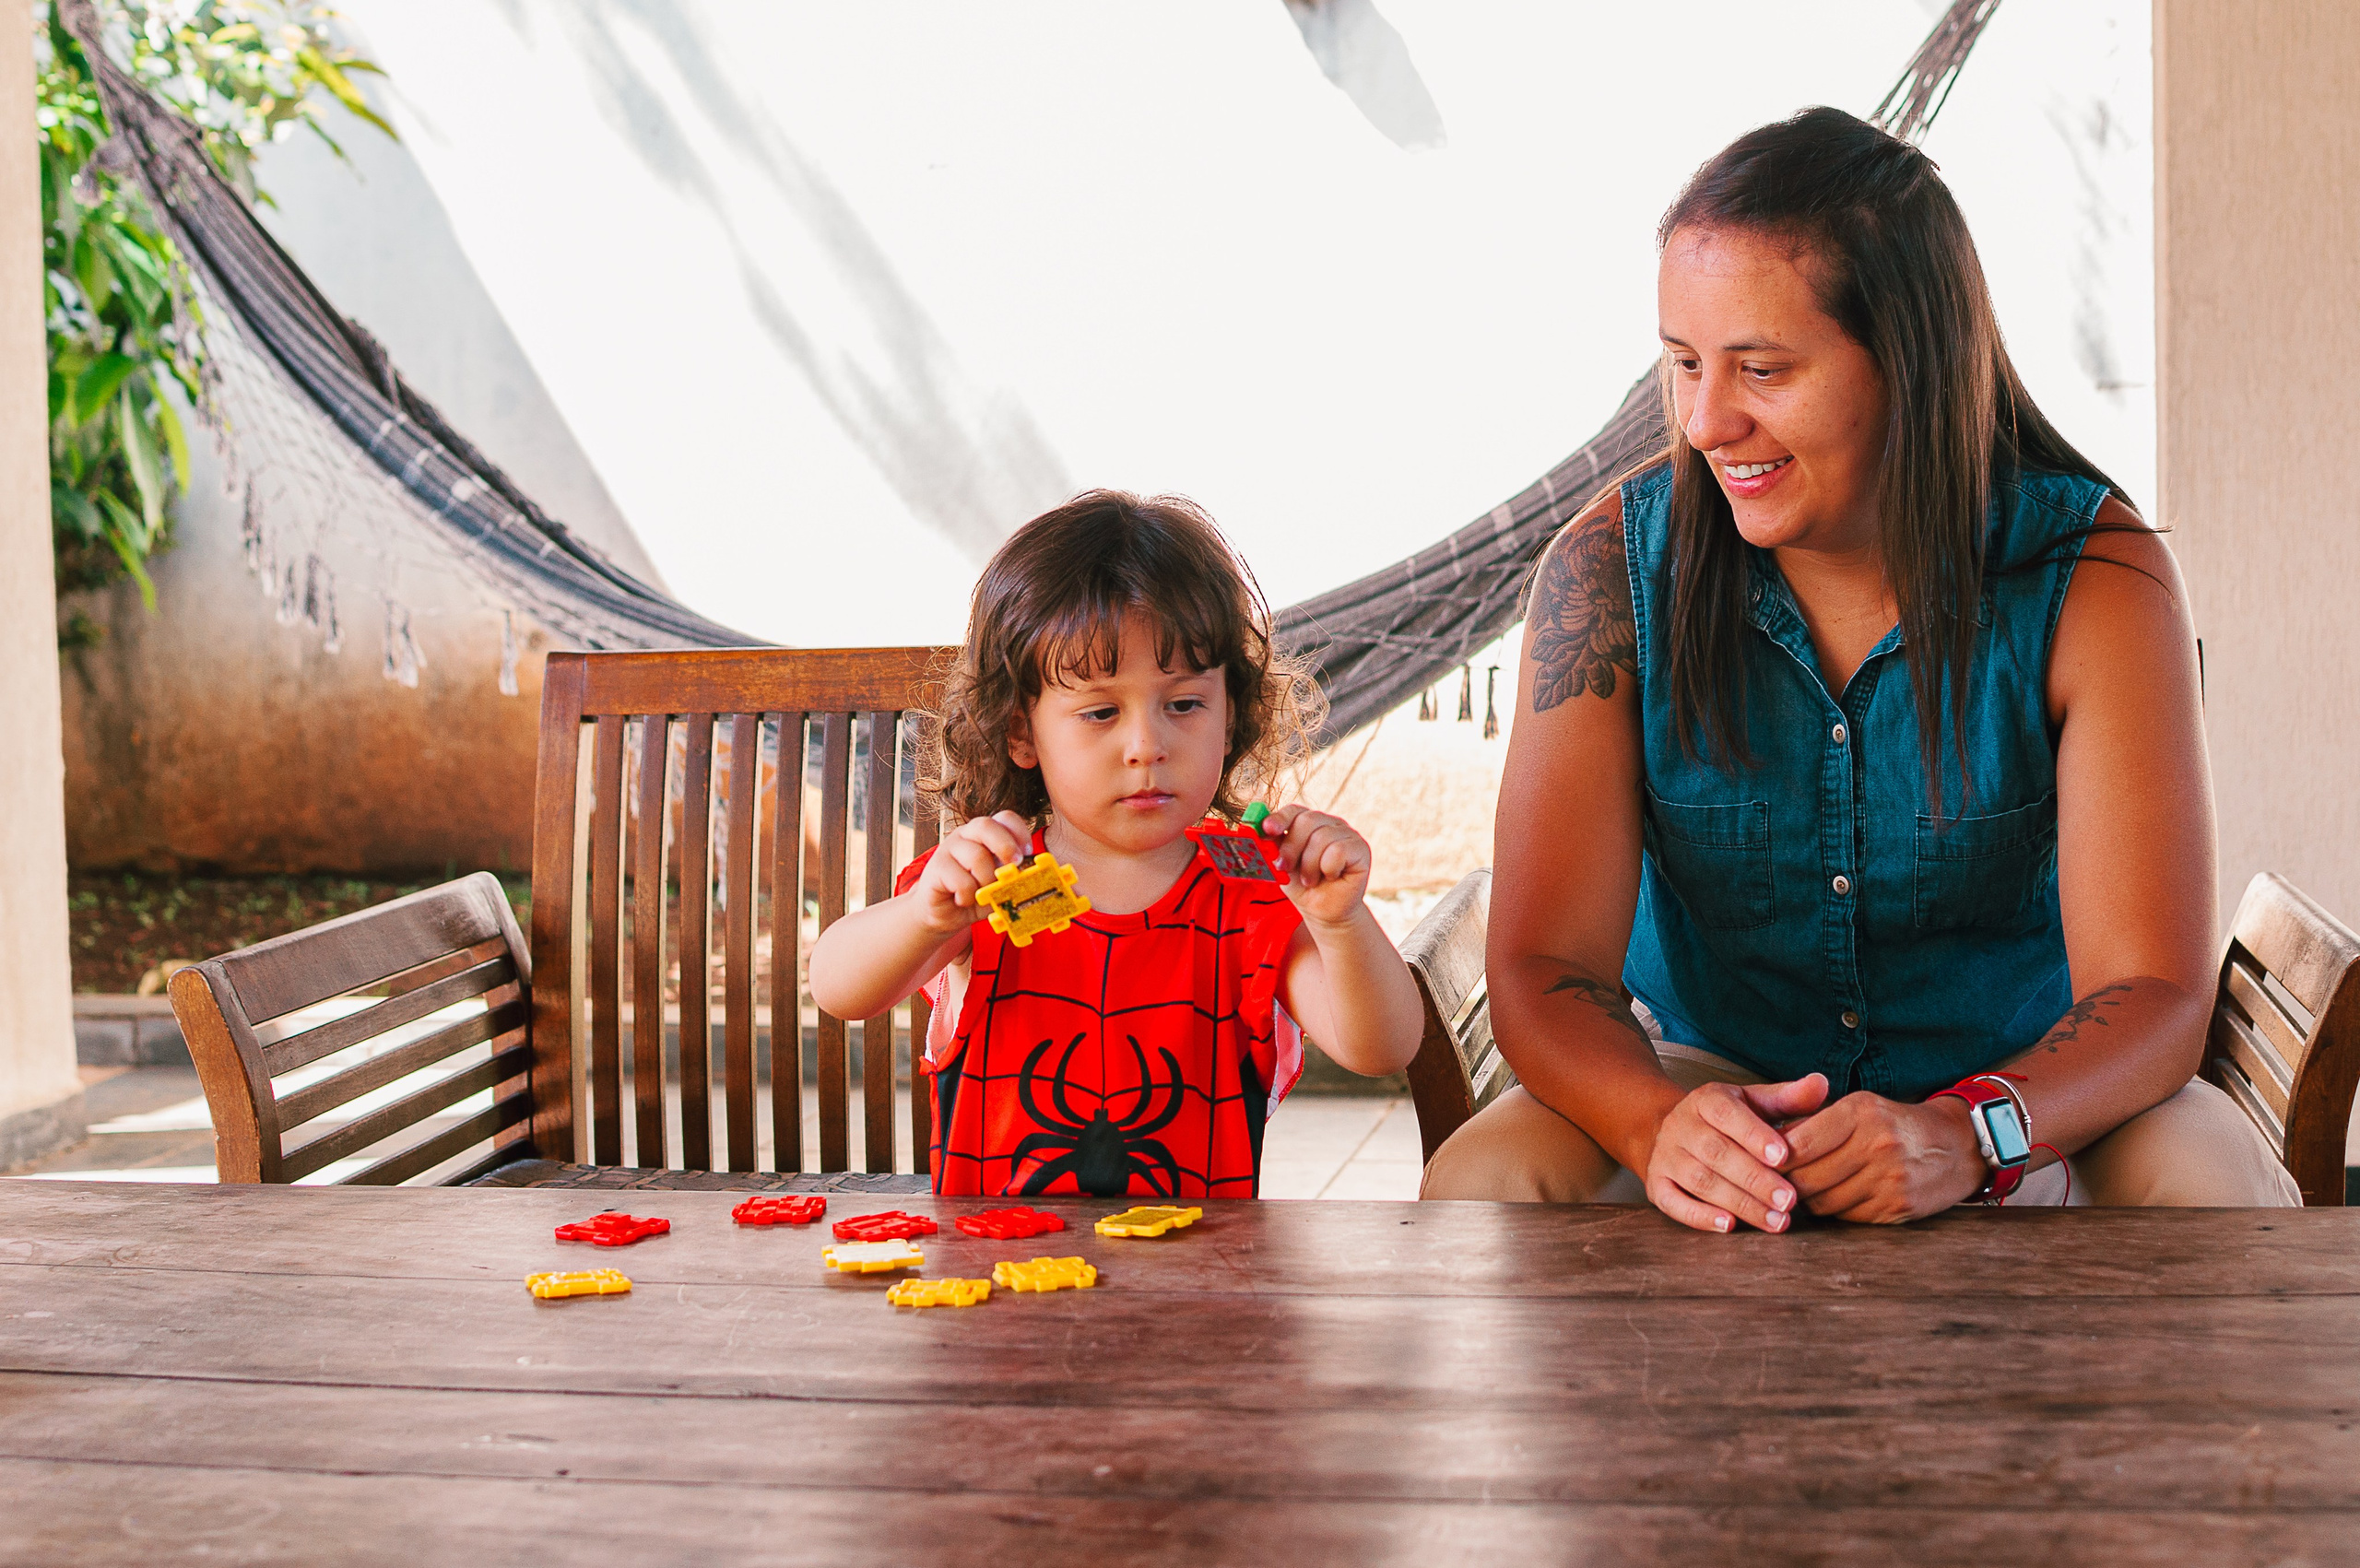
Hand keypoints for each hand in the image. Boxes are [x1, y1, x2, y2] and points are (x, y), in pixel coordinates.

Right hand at [909, 811, 1032, 934]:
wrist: (944, 914)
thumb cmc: (975, 894)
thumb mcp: (999, 884)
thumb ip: (1013, 877)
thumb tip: (1033, 876)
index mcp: (985, 834)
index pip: (1005, 818)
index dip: (1020, 832)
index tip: (1028, 853)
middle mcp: (965, 835)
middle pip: (985, 825)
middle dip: (1005, 846)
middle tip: (1013, 867)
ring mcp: (948, 849)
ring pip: (976, 856)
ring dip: (985, 881)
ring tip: (981, 894)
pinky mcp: (936, 867)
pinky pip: (961, 880)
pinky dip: (968, 896)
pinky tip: (963, 900)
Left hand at [1256, 804, 1372, 927]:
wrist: (1322, 911)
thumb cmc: (1301, 885)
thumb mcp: (1280, 864)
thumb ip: (1272, 845)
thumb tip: (1257, 830)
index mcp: (1309, 822)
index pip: (1294, 810)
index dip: (1280, 818)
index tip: (1267, 829)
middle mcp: (1329, 823)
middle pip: (1307, 821)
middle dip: (1291, 848)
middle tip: (1285, 867)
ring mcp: (1347, 834)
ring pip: (1322, 837)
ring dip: (1309, 865)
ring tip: (1310, 879)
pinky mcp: (1361, 848)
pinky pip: (1338, 851)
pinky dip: (1328, 868)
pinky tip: (1330, 877)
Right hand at [1644, 1074, 1827, 1233]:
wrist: (1673, 1131)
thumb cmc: (1728, 1121)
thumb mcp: (1754, 1102)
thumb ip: (1789, 1097)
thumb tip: (1821, 1083)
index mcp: (1706, 1100)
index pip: (1727, 1114)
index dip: (1754, 1135)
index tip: (1784, 1156)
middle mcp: (1680, 1125)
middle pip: (1717, 1153)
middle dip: (1755, 1179)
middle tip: (1789, 1201)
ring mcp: (1665, 1156)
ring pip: (1700, 1180)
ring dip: (1739, 1203)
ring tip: (1775, 1221)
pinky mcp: (1656, 1184)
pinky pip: (1672, 1202)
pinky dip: (1698, 1215)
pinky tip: (1728, 1226)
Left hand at [1779, 1093, 1986, 1222]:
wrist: (1958, 1146)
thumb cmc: (1896, 1123)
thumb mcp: (1860, 1107)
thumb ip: (1816, 1122)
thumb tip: (1767, 1143)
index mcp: (1861, 1113)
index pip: (1799, 1142)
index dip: (1773, 1157)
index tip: (1758, 1161)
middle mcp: (1876, 1145)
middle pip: (1807, 1177)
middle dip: (1785, 1183)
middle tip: (1773, 1183)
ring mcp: (1890, 1180)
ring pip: (1824, 1202)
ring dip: (1807, 1200)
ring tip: (1802, 1191)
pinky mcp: (1898, 1207)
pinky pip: (1847, 1217)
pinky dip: (1834, 1210)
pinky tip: (1835, 1198)